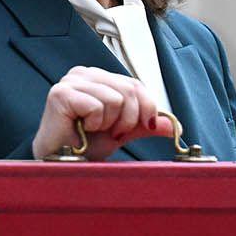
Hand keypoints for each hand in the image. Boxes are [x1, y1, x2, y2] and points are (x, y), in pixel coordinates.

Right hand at [30, 66, 176, 160]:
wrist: (62, 162)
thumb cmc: (86, 144)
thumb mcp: (122, 131)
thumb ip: (145, 124)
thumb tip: (174, 126)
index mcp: (98, 77)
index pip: (135, 84)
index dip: (147, 107)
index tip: (143, 127)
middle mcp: (84, 73)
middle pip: (129, 90)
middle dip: (128, 119)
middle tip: (113, 133)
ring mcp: (71, 81)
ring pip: (115, 98)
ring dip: (109, 123)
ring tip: (93, 130)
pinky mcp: (61, 93)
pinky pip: (97, 106)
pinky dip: (95, 124)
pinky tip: (82, 129)